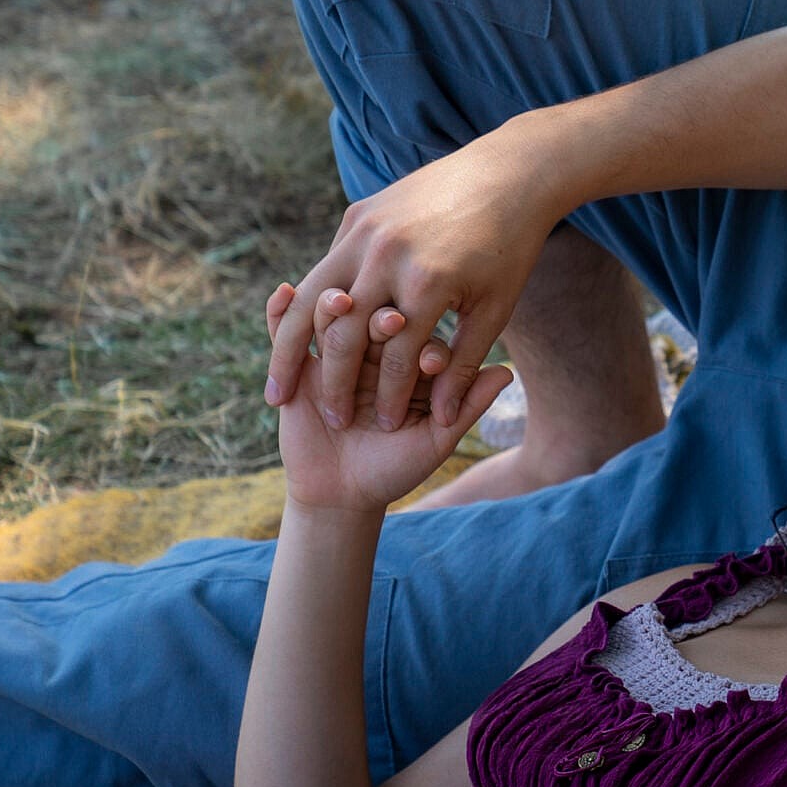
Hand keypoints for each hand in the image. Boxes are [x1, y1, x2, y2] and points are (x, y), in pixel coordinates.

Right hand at [265, 130, 562, 432]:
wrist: (508, 174)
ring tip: (277, 394)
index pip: (396, 359)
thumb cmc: (511, 250)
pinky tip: (289, 340)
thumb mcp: (496, 311)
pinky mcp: (357, 216)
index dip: (389, 399)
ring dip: (289, 350)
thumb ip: (465, 365)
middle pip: (346, 334)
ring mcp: (367, 232)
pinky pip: (321, 269)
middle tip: (329, 421)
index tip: (383, 430)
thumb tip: (443, 416)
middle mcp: (390, 257)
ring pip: (314, 301)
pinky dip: (300, 306)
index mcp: (428, 286)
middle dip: (333, 385)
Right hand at [267, 283, 512, 513]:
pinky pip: (284, 331)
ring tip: (341, 301)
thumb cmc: (396, 468)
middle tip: (394, 320)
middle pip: (375, 315)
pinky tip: (282, 292)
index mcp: (409, 356)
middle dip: (383, 319)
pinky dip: (280, 311)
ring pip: (331, 317)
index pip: (421, 337)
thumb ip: (467, 406)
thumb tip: (506, 372)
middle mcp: (373, 346)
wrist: (342, 494)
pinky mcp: (298, 362)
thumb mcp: (436, 441)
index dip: (427, 344)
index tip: (433, 358)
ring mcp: (335, 350)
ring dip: (333, 305)